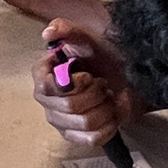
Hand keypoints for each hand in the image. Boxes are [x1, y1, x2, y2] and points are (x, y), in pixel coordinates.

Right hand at [32, 18, 139, 145]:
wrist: (124, 76)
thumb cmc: (102, 56)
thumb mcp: (86, 37)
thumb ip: (66, 29)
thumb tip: (47, 33)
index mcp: (43, 76)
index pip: (46, 87)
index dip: (72, 83)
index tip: (88, 75)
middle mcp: (46, 100)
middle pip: (70, 106)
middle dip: (95, 93)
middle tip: (103, 83)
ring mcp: (60, 121)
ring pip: (84, 123)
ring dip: (104, 107)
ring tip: (107, 97)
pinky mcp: (75, 136)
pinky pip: (92, 139)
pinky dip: (108, 125)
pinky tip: (110, 113)